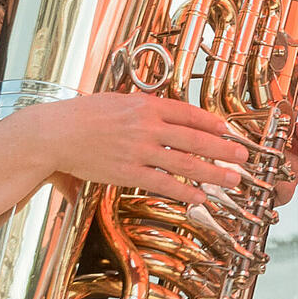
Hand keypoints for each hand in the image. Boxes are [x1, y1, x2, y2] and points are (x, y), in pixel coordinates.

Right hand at [20, 93, 247, 207]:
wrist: (53, 134)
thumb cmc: (83, 116)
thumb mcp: (118, 101)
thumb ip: (144, 108)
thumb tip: (168, 115)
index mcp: (146, 105)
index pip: (190, 113)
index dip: (214, 123)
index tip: (230, 131)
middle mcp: (147, 126)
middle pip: (196, 139)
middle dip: (224, 149)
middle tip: (244, 157)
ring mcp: (138, 150)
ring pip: (185, 162)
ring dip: (213, 172)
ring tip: (233, 179)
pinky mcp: (127, 173)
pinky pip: (163, 183)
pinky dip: (184, 191)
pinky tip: (200, 197)